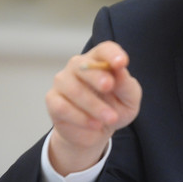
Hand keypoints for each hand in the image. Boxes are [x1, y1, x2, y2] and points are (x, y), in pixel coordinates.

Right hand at [45, 41, 141, 174]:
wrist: (97, 132)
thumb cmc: (115, 107)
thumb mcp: (129, 99)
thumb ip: (126, 84)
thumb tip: (120, 70)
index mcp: (100, 60)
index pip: (104, 49)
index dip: (112, 54)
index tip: (121, 63)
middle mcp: (78, 67)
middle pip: (84, 65)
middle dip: (98, 76)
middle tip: (109, 86)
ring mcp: (63, 82)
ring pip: (74, 89)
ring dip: (94, 105)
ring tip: (111, 118)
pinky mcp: (53, 100)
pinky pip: (63, 107)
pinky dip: (81, 117)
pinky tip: (96, 125)